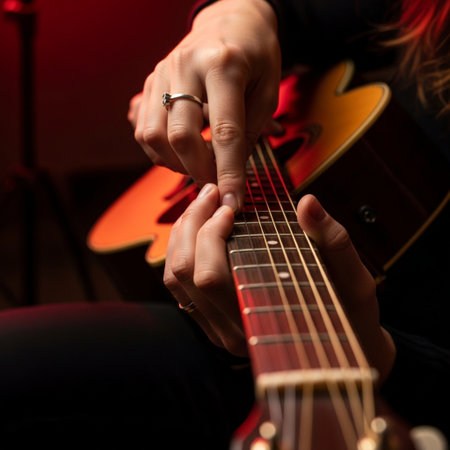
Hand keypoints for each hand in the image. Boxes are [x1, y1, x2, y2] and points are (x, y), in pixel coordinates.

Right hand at [130, 0, 280, 210]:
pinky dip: (160, 151)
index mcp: (224, 65)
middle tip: (216, 182)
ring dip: (175, 163)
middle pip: (179, 136)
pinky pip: (143, 129)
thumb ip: (252, 130)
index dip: (228, 173)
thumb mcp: (269, 89)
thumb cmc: (256, 54)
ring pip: (153, 136)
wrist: (230, 19)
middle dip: (198, 170)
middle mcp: (186, 66)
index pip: (224, 131)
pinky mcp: (150, 83)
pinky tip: (181, 151)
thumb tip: (232, 171)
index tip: (232, 201)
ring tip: (198, 165)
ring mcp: (162, 73)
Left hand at [164, 187, 395, 381]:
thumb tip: (308, 203)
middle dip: (192, 224)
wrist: (339, 345)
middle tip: (211, 193)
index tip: (230, 206)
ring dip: (182, 234)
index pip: (210, 276)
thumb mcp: (351, 276)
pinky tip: (199, 226)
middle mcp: (229, 332)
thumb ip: (331, 239)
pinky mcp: (211, 322)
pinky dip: (181, 249)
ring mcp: (216, 330)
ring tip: (203, 204)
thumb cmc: (347, 312)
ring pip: (174, 278)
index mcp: (259, 323)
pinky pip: (179, 285)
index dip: (211, 232)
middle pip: (184, 273)